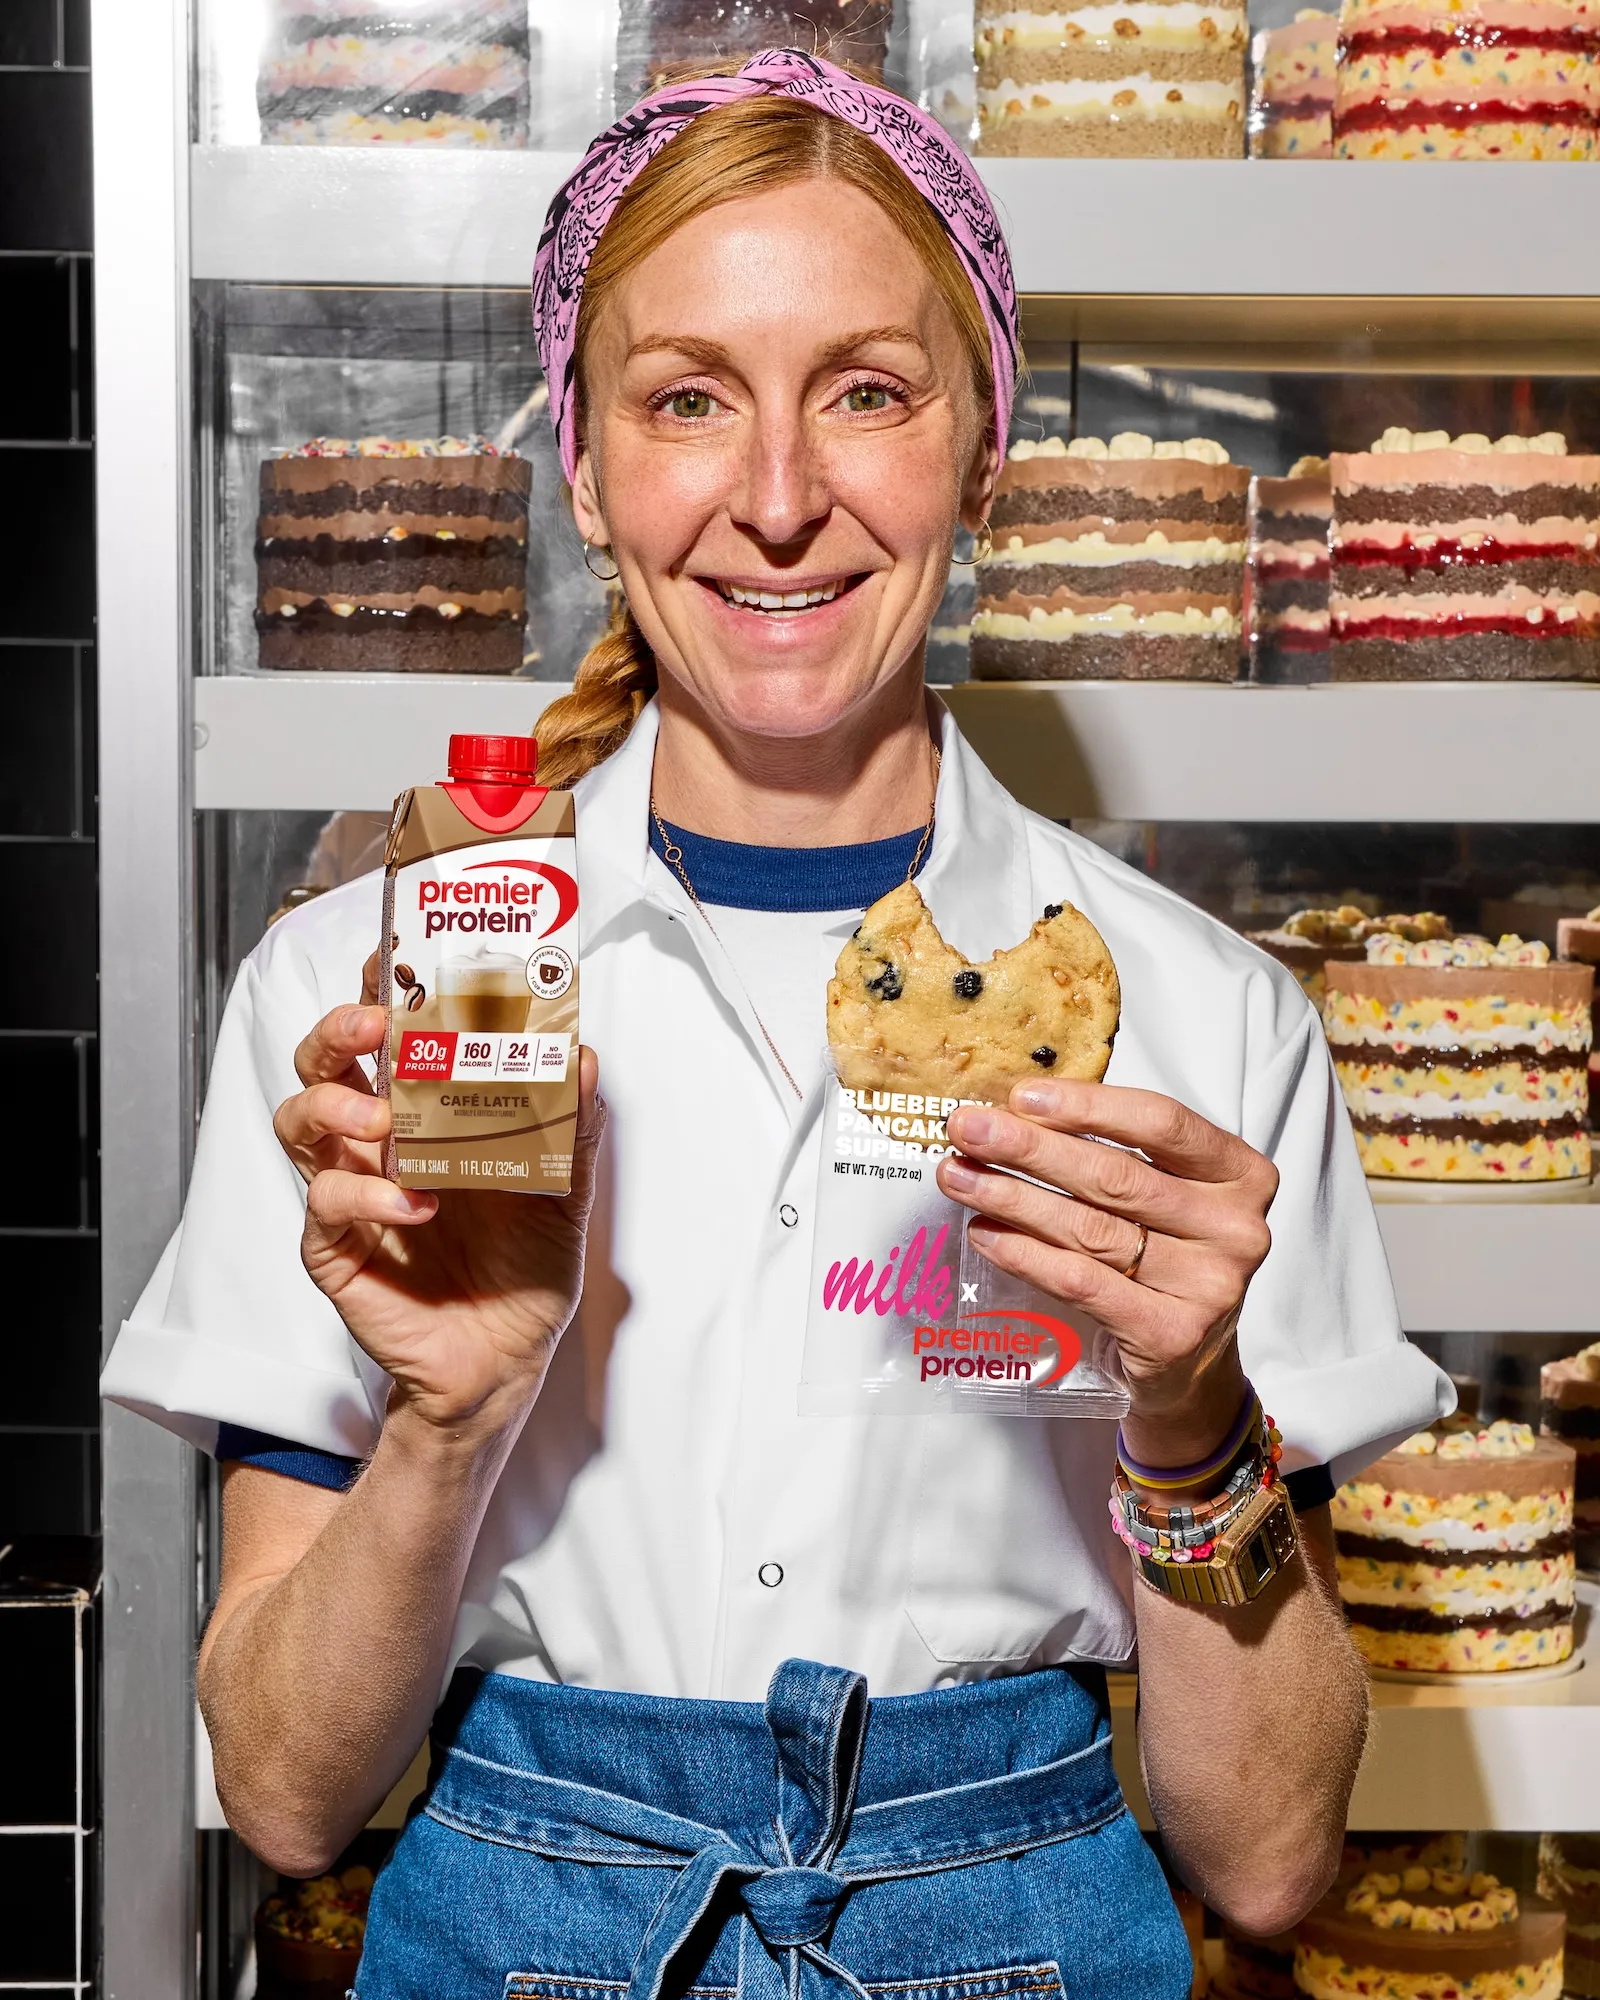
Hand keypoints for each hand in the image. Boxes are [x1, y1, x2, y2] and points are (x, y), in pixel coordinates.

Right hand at [272, 953, 605, 1441]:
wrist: (504, 1359)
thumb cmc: (523, 1270)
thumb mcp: (564, 1190)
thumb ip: (572, 1125)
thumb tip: (583, 1056)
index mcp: (426, 1117)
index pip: (387, 1041)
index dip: (378, 994)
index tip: (392, 958)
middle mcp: (378, 1145)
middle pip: (322, 1063)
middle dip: (336, 1031)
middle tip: (372, 1024)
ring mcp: (351, 1194)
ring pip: (299, 1121)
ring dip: (335, 1102)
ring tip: (386, 1117)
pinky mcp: (336, 1249)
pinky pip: (325, 1204)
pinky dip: (365, 1193)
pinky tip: (416, 1201)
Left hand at [937, 1079, 1276, 1467]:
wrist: (1191, 1366)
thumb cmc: (1166, 1260)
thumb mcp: (1162, 1196)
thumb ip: (1113, 1151)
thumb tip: (1013, 1113)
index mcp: (1241, 1175)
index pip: (1161, 1123)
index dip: (1087, 1107)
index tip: (1020, 1096)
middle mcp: (1236, 1228)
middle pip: (1116, 1175)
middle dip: (1030, 1148)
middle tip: (966, 1130)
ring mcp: (1210, 1286)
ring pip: (1091, 1229)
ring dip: (1013, 1198)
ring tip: (959, 1177)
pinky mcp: (1171, 1334)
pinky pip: (1081, 1282)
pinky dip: (1024, 1254)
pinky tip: (985, 1233)